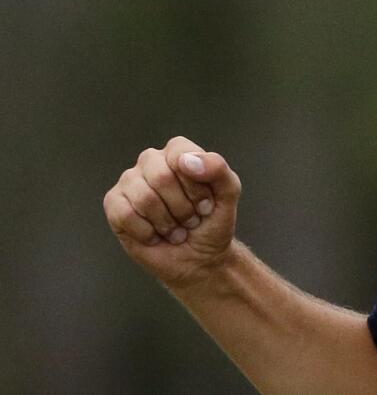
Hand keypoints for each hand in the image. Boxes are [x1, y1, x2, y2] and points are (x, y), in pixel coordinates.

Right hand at [102, 136, 241, 289]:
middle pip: (161, 177)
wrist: (200, 258)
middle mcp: (150, 162)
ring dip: (167, 222)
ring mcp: (129, 182)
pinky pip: (124, 215)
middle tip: (191, 219)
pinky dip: (147, 232)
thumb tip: (187, 160)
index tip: (206, 203)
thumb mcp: (229, 193)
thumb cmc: (212, 222)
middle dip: (182, 207)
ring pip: (144, 198)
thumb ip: (218, 169)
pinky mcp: (114, 204)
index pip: (179, 154)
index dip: (195, 185)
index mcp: (178, 152)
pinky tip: (156, 235)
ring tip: (176, 228)